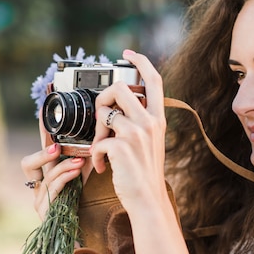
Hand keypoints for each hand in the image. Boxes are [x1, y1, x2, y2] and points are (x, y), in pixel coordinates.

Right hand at [20, 143, 86, 219]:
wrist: (77, 240)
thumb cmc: (79, 213)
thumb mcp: (76, 186)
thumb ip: (75, 169)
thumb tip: (85, 150)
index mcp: (42, 185)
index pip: (30, 163)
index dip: (39, 150)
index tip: (53, 140)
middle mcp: (37, 193)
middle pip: (28, 165)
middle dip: (43, 153)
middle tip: (59, 147)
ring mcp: (39, 203)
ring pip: (46, 176)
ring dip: (64, 166)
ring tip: (79, 161)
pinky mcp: (45, 212)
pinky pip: (53, 190)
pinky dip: (65, 178)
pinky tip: (76, 172)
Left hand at [89, 49, 167, 208]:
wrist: (147, 199)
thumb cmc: (145, 173)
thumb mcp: (151, 142)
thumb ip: (140, 122)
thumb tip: (117, 110)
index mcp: (158, 118)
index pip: (154, 79)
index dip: (141, 61)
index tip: (127, 54)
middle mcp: (149, 122)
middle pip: (119, 88)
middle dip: (103, 99)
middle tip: (102, 118)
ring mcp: (136, 134)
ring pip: (104, 112)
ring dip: (96, 131)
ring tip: (100, 148)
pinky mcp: (121, 147)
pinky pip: (98, 140)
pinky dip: (95, 155)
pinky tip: (102, 166)